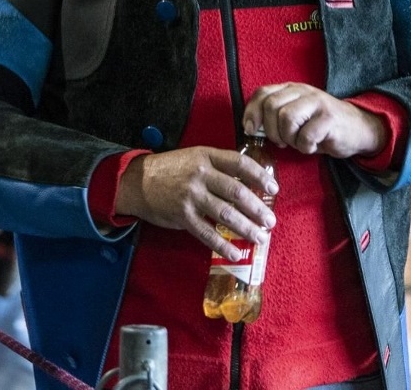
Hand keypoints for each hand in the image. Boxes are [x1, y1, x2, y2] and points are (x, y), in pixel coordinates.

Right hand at [114, 146, 276, 257]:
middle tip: (270, 221)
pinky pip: (207, 233)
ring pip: (226, 214)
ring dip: (247, 228)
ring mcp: (191, 196)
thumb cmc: (169, 170)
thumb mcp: (193, 158)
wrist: (137, 181)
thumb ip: (217, 166)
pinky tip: (236, 253)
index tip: (274, 189)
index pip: (239, 163)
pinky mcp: (182, 216)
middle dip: (257, 209)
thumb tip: (247, 183)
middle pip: (237, 192)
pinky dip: (223, 246)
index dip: (260, 176)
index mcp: (205, 157)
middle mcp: (200, 175)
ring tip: (260, 237)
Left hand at [242, 82, 386, 157]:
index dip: (251, 112)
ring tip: (298, 143)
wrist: (359, 129)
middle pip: (272, 106)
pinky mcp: (329, 118)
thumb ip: (274, 117)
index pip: (262, 93)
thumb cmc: (321, 126)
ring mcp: (317, 102)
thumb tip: (250, 128)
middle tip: (281, 141)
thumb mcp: (296, 117)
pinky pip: (306, 134)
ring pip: (287, 118)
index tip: (249, 129)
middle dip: (270, 130)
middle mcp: (303, 91)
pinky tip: (311, 146)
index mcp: (291, 89)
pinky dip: (305, 146)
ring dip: (288, 138)